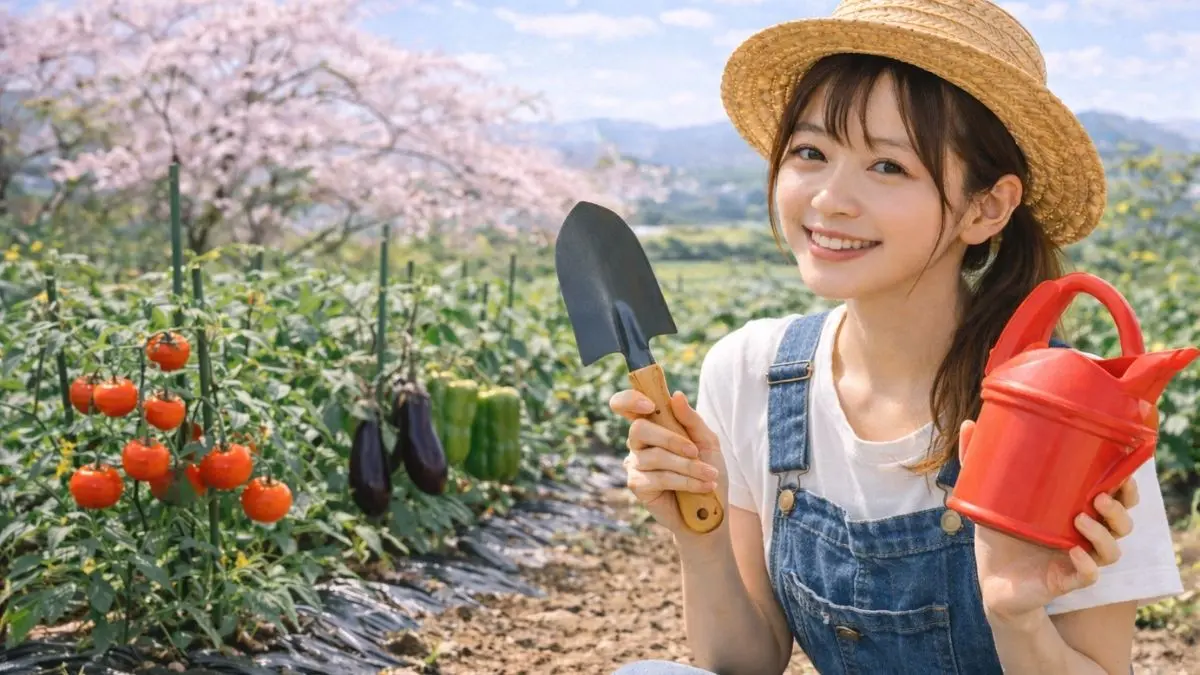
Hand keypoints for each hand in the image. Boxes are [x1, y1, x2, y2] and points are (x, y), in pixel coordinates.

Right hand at [609, 389, 727, 540]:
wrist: (711, 510)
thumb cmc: (708, 471)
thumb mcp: (707, 442)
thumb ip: (691, 420)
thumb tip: (676, 396)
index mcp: (653, 425)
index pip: (626, 405)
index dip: (630, 399)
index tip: (650, 404)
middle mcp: (639, 443)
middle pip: (639, 429)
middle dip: (670, 439)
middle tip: (694, 451)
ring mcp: (635, 464)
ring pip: (655, 456)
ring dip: (687, 466)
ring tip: (709, 475)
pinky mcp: (637, 485)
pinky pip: (658, 478)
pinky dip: (685, 481)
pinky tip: (702, 487)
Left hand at [961, 420, 1139, 622]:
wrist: (990, 580)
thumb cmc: (999, 533)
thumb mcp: (988, 496)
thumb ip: (979, 461)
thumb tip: (970, 424)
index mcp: (1075, 511)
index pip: (1116, 498)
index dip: (1127, 486)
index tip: (1121, 472)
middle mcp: (1083, 536)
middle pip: (1123, 523)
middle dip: (1120, 509)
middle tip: (1099, 496)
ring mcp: (1077, 559)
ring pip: (1112, 551)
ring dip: (1103, 534)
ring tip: (1080, 518)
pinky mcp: (1064, 582)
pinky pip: (1088, 576)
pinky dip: (1087, 566)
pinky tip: (1073, 552)